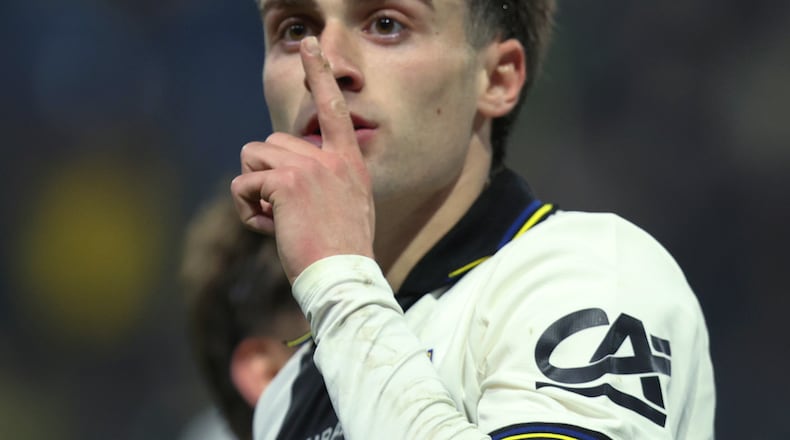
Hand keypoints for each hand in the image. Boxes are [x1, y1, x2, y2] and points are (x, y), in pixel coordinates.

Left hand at [231, 36, 374, 282]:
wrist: (344, 277)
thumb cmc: (341, 250)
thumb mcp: (347, 205)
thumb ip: (325, 179)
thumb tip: (282, 170)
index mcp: (349, 160)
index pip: (333, 108)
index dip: (319, 74)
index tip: (308, 46)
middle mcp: (331, 157)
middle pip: (272, 141)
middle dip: (264, 173)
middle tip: (283, 211)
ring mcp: (309, 167)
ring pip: (253, 156)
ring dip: (254, 189)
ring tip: (276, 219)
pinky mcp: (286, 183)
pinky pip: (244, 183)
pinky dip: (246, 208)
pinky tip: (268, 228)